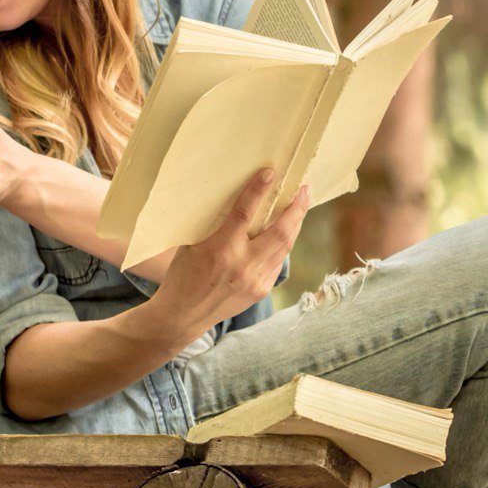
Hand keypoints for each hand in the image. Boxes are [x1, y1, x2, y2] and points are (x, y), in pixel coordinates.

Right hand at [154, 168, 307, 336]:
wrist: (184, 314)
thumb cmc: (183, 274)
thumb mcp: (192, 245)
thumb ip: (214, 225)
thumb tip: (233, 199)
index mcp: (220, 249)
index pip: (243, 213)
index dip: (257, 190)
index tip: (270, 172)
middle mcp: (242, 265)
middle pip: (280, 232)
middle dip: (296, 208)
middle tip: (305, 188)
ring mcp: (255, 280)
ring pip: (285, 246)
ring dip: (296, 223)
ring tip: (302, 204)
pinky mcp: (261, 290)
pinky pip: (277, 261)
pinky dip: (283, 243)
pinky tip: (286, 232)